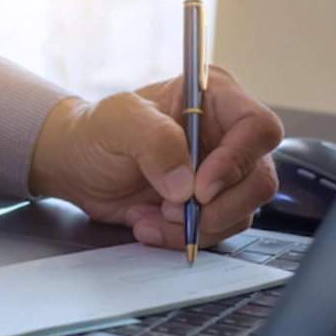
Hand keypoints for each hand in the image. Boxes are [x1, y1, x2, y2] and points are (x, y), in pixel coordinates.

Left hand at [30, 66, 282, 248]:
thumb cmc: (96, 132)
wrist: (77, 167)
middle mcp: (226, 135)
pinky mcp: (208, 205)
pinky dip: (184, 237)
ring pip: (241, 211)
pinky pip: (217, 230)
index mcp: (214, 98)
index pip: (257, 128)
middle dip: (217, 206)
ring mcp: (221, 173)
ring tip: (150, 215)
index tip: (199, 188)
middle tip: (172, 210)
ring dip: (196, 225)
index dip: (236, 162)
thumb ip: (155, 141)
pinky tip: (149, 224)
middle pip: (259, 178)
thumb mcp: (117, 121)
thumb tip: (185, 183)